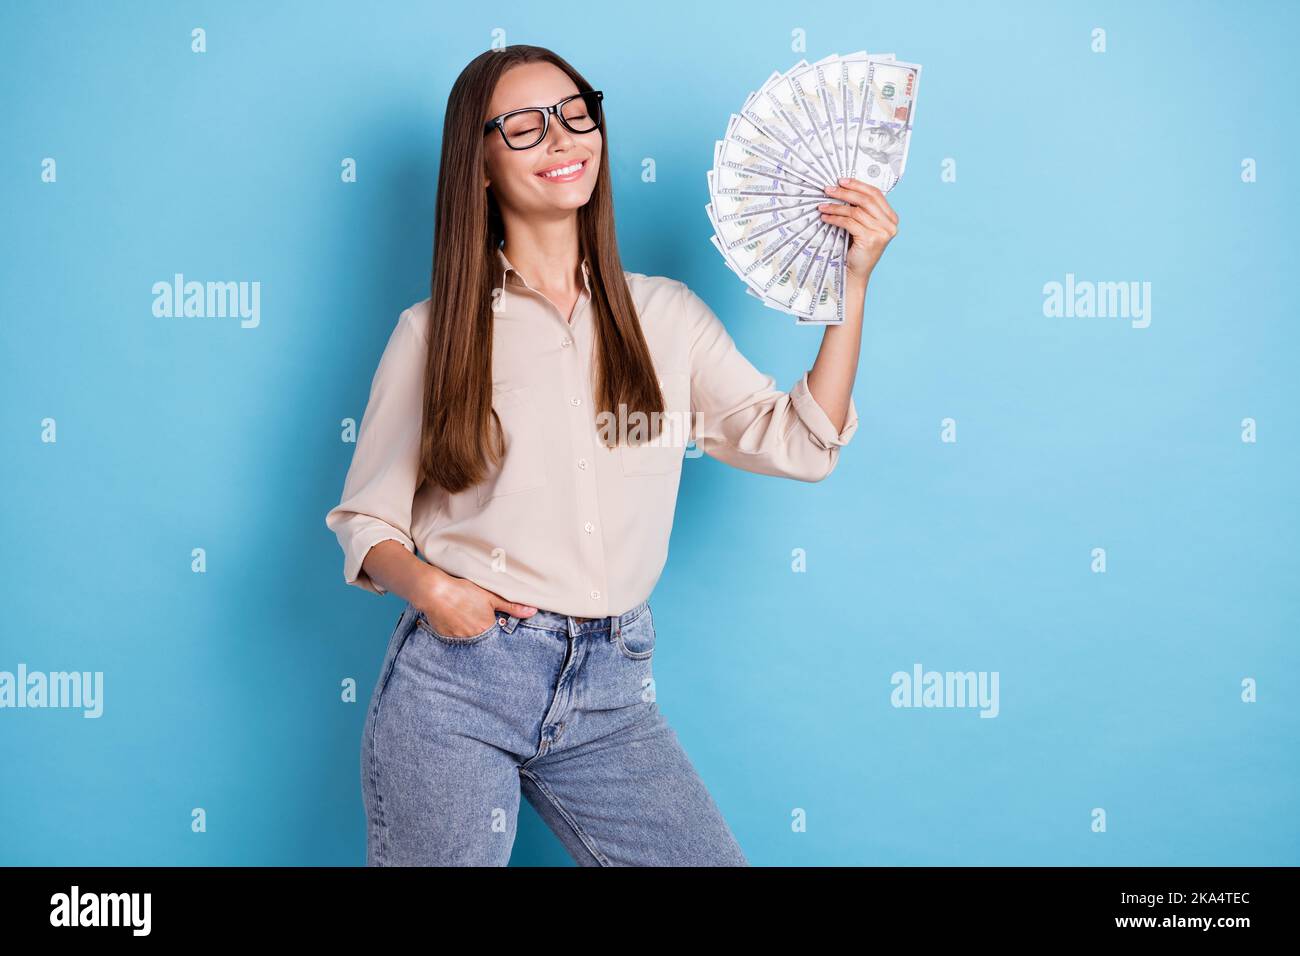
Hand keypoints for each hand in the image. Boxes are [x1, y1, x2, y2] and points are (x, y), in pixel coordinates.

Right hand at [417, 571, 537, 638]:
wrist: (435, 592)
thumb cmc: (464, 591)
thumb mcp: (491, 597)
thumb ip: (512, 606)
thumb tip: (532, 612)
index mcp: (487, 629)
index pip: (497, 635)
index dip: (496, 627)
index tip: (493, 624)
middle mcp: (474, 638)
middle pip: (483, 637)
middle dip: (483, 630)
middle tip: (475, 617)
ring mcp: (458, 639)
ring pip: (469, 638)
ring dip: (470, 631)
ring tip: (465, 616)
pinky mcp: (446, 638)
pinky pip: (455, 638)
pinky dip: (457, 630)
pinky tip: (455, 619)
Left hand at [818, 177, 898, 288]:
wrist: (855, 273)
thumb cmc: (857, 249)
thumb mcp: (862, 226)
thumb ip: (861, 210)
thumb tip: (842, 189)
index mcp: (891, 217)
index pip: (875, 194)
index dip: (858, 185)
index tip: (842, 180)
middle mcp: (890, 224)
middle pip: (866, 200)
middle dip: (845, 193)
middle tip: (828, 189)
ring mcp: (882, 232)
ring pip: (856, 211)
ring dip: (836, 207)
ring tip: (822, 206)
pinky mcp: (871, 239)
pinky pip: (850, 223)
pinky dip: (835, 218)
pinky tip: (826, 218)